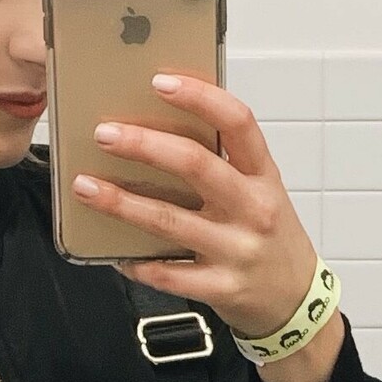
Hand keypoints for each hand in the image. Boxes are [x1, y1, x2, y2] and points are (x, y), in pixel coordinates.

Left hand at [75, 71, 320, 341]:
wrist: (295, 299)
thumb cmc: (269, 233)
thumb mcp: (261, 189)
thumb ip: (224, 161)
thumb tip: (160, 124)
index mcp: (264, 174)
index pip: (238, 122)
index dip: (200, 97)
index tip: (161, 82)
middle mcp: (254, 208)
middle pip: (196, 165)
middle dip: (145, 145)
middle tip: (105, 133)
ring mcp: (238, 249)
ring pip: (169, 220)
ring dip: (121, 202)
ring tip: (86, 186)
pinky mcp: (221, 287)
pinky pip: (167, 272)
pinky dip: (135, 260)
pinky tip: (113, 251)